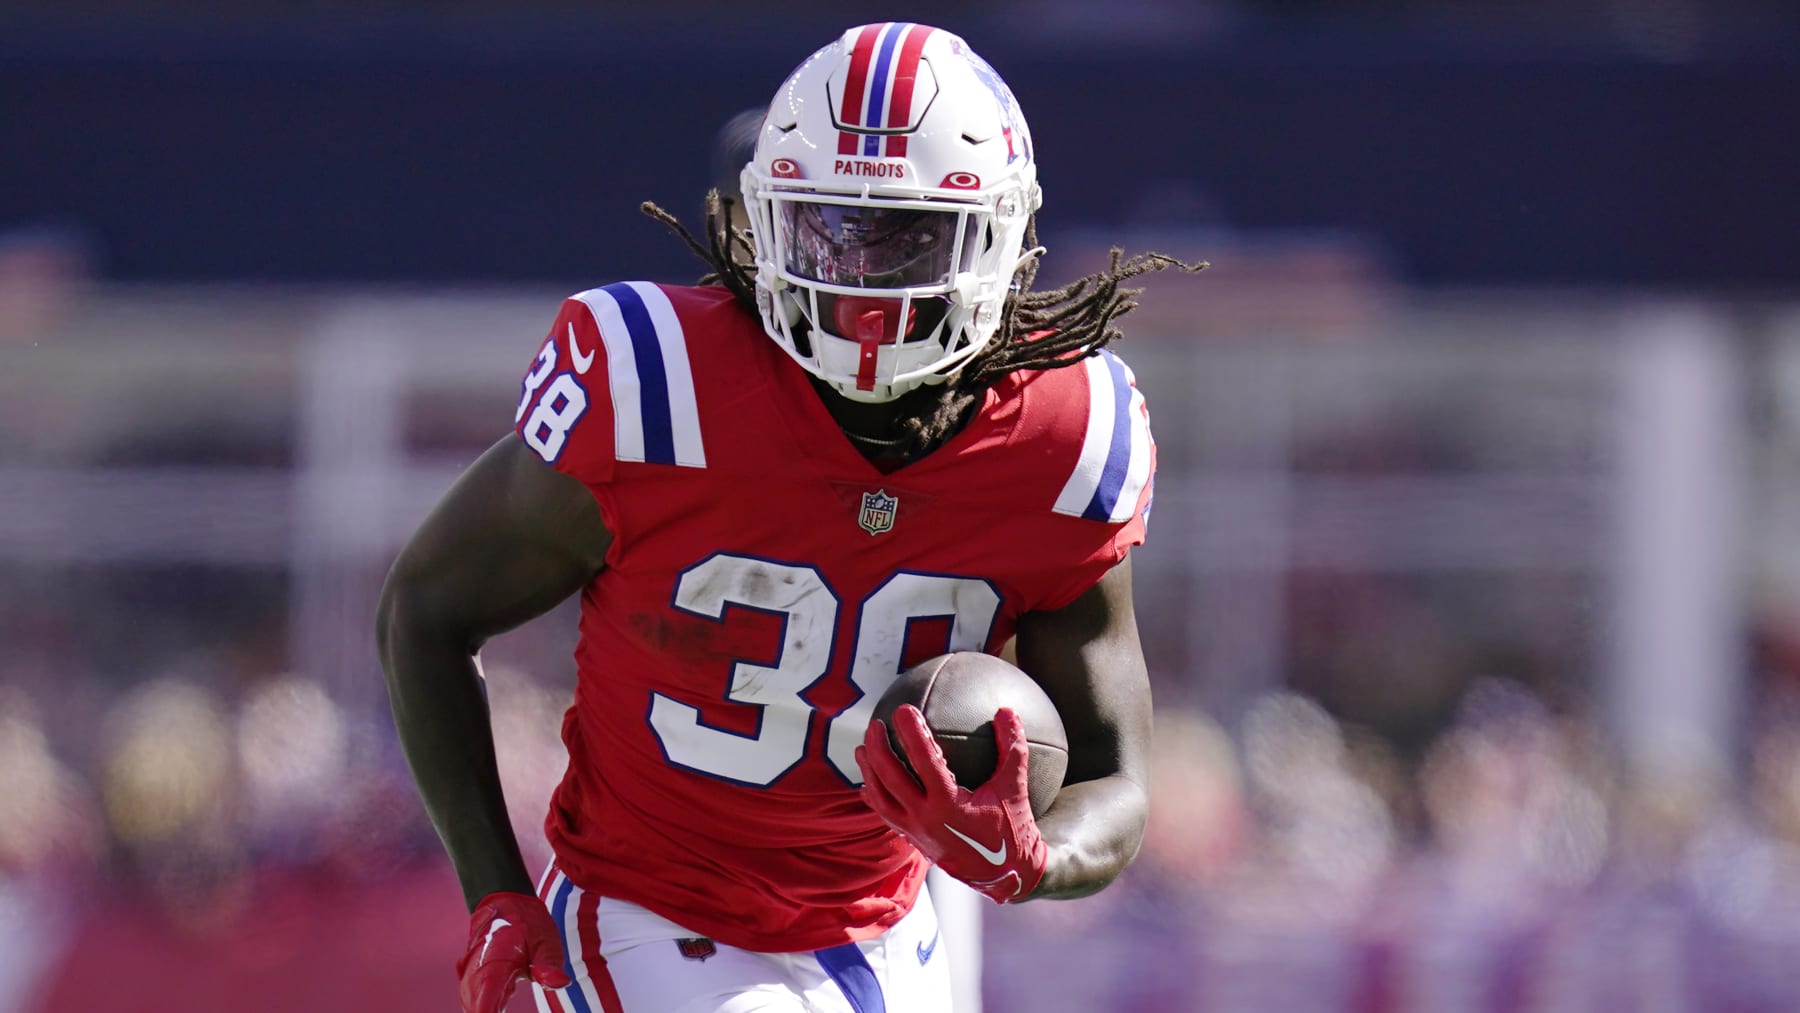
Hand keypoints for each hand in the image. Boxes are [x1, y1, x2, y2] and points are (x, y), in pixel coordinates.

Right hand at [457, 891, 570, 1012]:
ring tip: (500, 1011)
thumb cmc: (527, 922)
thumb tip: (560, 984)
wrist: (503, 902)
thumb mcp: (544, 939)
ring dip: (483, 1011)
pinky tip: (496, 1010)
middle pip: (475, 1010)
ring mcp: (472, 977)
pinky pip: (474, 1002)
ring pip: (472, 1007)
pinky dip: (483, 1009)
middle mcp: (477, 974)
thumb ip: (548, 963)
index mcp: (494, 966)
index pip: (484, 1005)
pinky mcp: (475, 980)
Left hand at [856, 705, 1047, 902]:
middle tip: (875, 724)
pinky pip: (886, 816)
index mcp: (948, 805)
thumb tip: (1007, 711)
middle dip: (878, 748)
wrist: (1007, 875)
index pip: (924, 760)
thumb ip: (1013, 748)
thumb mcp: (1015, 787)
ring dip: (869, 772)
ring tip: (862, 749)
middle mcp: (925, 819)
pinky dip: (875, 797)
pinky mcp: (914, 840)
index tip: (903, 709)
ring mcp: (916, 832)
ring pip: (881, 799)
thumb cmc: (1013, 829)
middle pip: (890, 778)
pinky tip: (868, 784)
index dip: (912, 732)